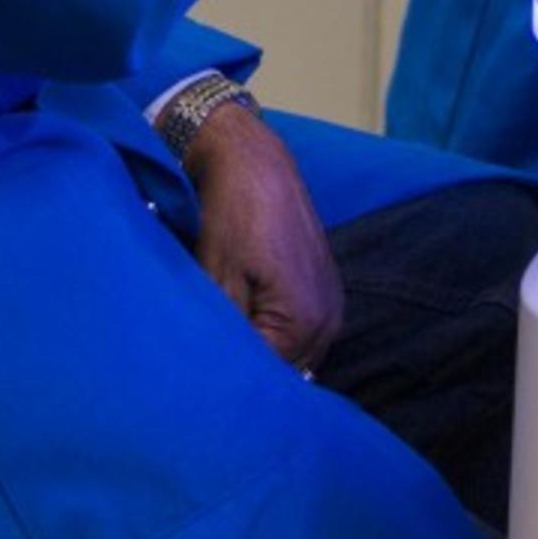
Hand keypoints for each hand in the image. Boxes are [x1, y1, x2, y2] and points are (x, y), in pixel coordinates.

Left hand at [184, 100, 342, 371]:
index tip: (205, 367)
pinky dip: (277, 331)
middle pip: (288, 372)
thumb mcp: (216, 281)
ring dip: (266, 350)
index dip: (234, 377)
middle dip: (254, 369)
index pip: (269, 380)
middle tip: (212, 355)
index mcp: (305, 323)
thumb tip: (222, 378)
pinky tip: (249, 316)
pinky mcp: (325, 287)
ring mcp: (332, 302)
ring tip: (228, 334)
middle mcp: (330, 320)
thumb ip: (228, 336)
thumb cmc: (231, 215)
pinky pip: (302, 330)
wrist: (251, 159)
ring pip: (295, 354)